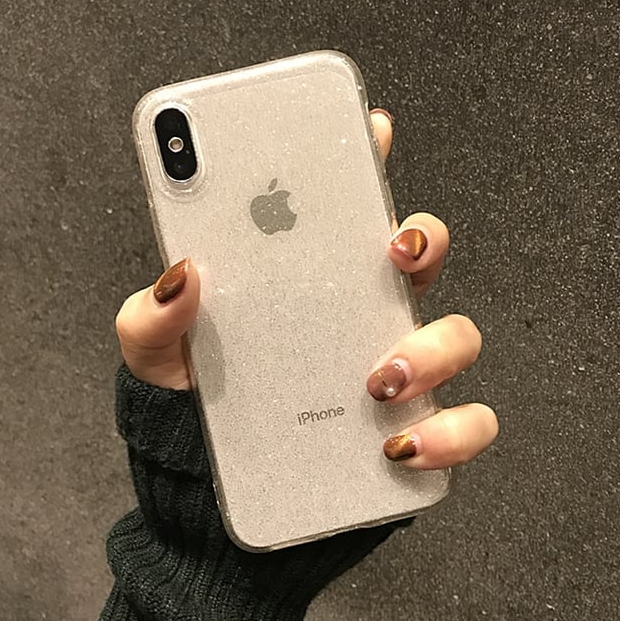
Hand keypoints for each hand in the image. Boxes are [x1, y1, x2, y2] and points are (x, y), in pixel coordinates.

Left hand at [115, 109, 497, 469]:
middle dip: (423, 239)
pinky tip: (397, 445)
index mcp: (314, 281)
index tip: (374, 128)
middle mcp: (364, 315)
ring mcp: (400, 371)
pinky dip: (448, 433)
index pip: (351, 209)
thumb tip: (181, 276)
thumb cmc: (199, 407)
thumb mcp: (160, 356)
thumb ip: (154, 316)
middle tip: (390, 253)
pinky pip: (466, 424)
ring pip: (459, 335)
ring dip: (433, 349)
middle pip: (423, 254)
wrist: (212, 491)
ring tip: (376, 379)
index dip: (370, 160)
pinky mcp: (416, 430)